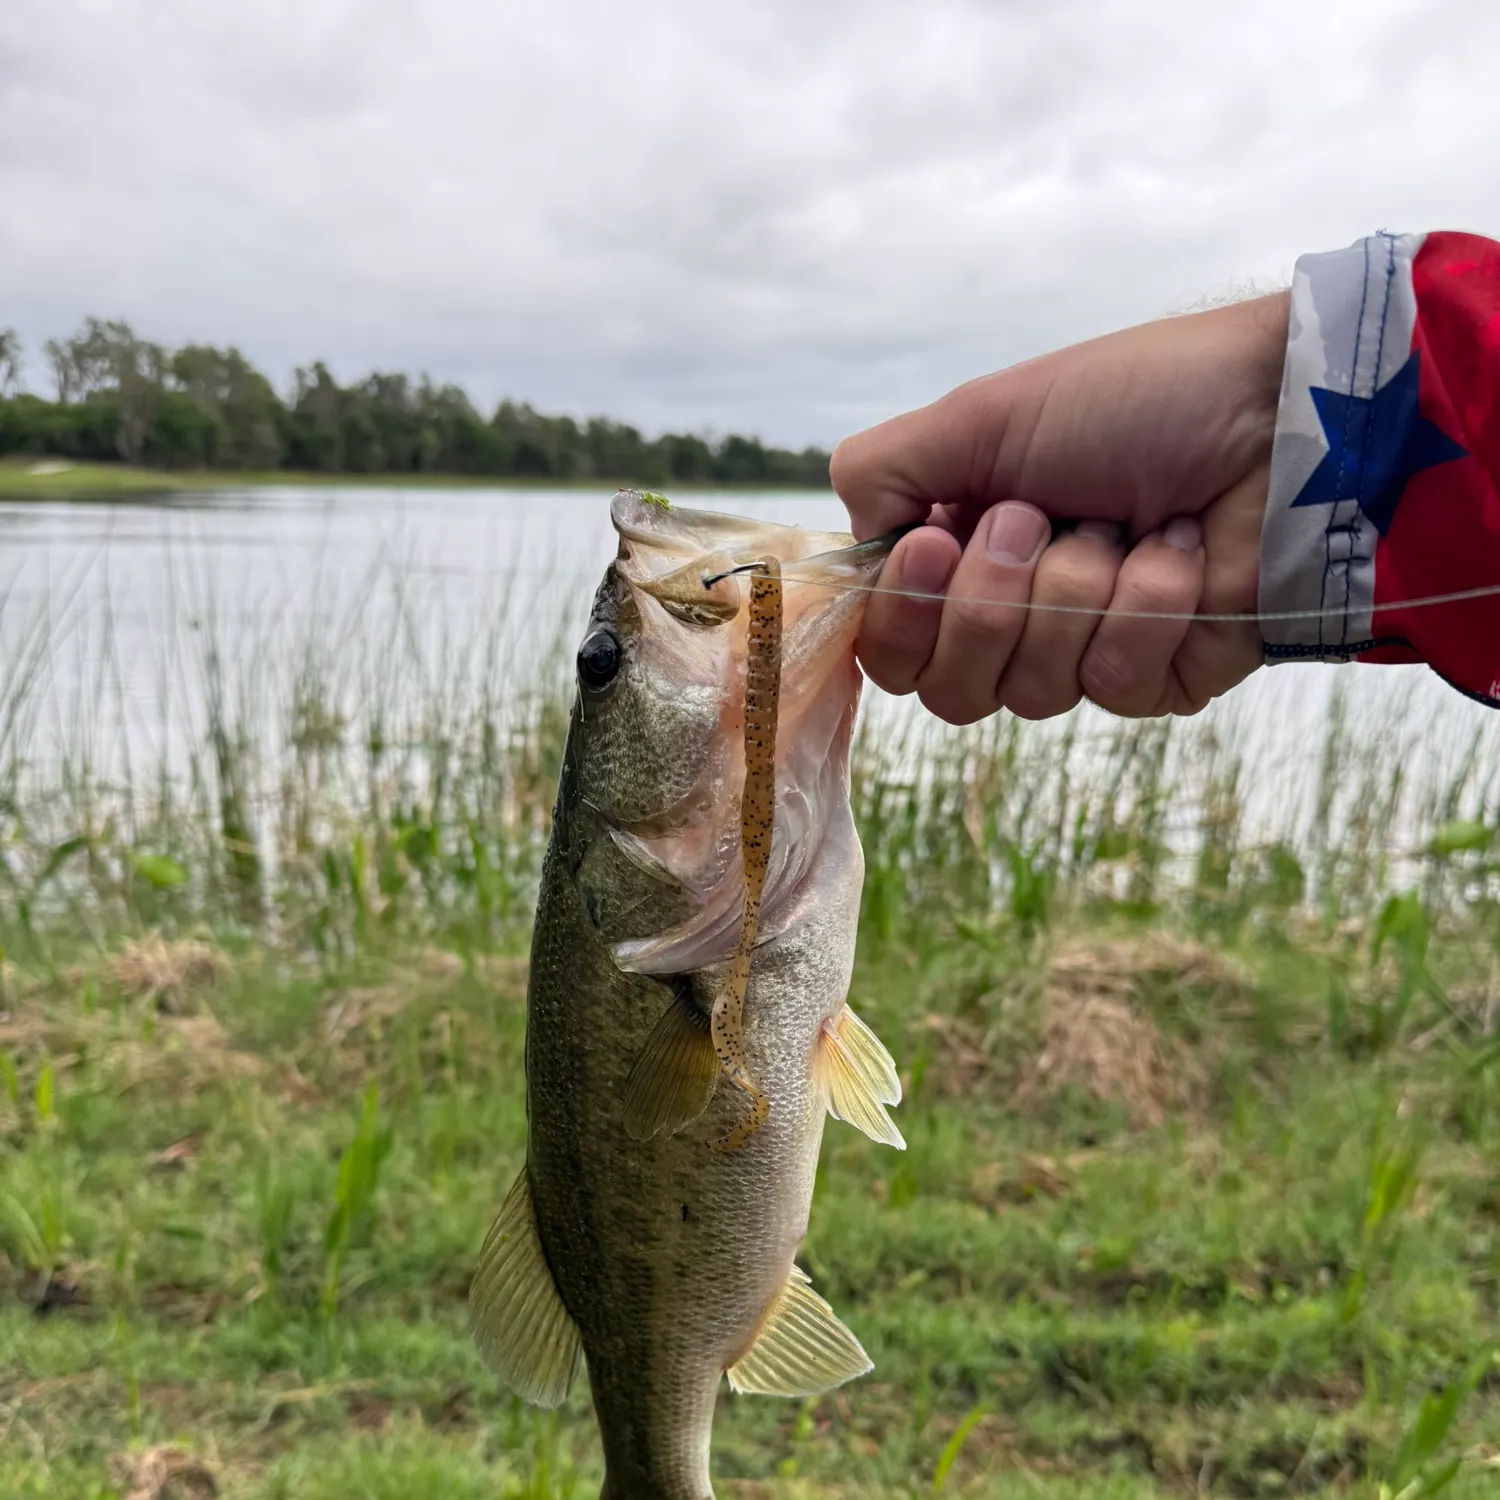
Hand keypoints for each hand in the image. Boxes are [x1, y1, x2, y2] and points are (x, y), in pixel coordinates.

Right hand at [830, 292, 1288, 722]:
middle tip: (1043, 516)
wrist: (1272, 413)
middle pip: (949, 690)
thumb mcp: (980, 414)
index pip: (890, 648)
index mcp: (960, 558)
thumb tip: (862, 553)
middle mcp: (1013, 616)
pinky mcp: (1161, 679)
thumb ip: (880, 474)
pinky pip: (1117, 684)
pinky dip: (1149, 605)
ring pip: (1032, 693)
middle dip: (992, 601)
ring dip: (1078, 589)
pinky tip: (1181, 549)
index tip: (936, 543)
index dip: (903, 617)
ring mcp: (1086, 653)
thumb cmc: (1130, 400)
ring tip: (1127, 523)